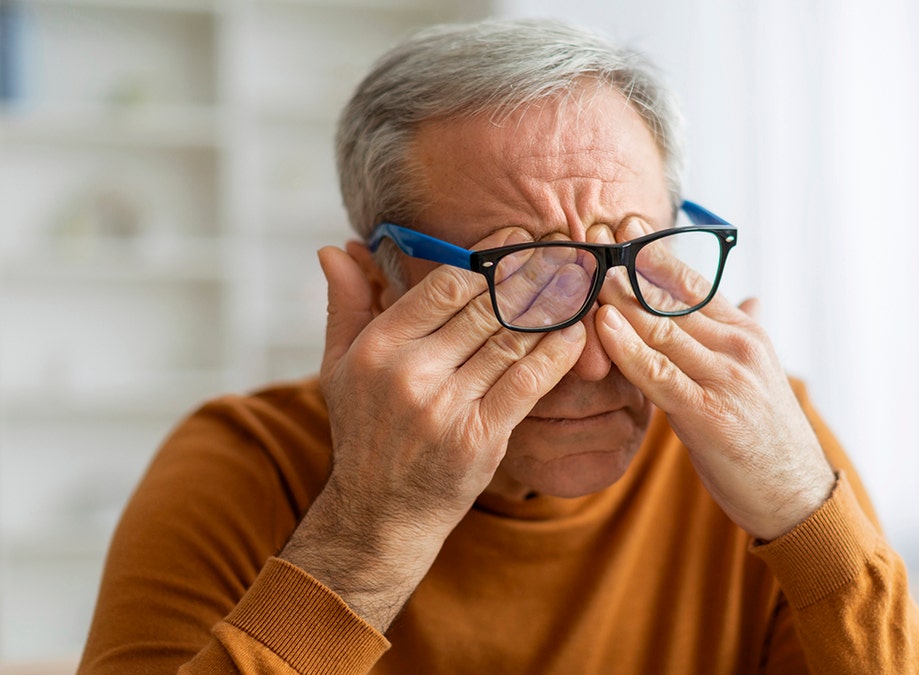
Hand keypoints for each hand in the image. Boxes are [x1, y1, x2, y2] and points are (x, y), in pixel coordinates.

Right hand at [281, 228, 585, 630]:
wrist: (382, 512)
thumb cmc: (364, 432)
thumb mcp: (339, 366)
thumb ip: (345, 304)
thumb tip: (333, 248)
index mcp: (379, 347)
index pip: (445, 286)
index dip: (484, 267)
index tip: (511, 253)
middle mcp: (412, 373)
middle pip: (485, 308)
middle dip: (525, 282)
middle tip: (557, 261)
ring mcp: (448, 406)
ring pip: (512, 340)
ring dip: (548, 312)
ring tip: (572, 290)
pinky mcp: (482, 436)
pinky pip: (529, 381)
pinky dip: (557, 355)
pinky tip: (575, 335)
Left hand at [594, 219, 834, 540]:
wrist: (796, 494)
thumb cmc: (770, 436)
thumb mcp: (761, 374)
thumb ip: (745, 332)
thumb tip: (752, 297)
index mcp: (747, 333)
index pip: (695, 282)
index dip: (656, 254)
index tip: (627, 227)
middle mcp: (738, 348)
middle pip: (672, 299)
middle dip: (628, 271)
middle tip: (592, 243)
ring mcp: (724, 380)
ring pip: (661, 329)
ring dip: (620, 301)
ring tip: (586, 275)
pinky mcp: (707, 415)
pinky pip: (658, 374)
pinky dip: (627, 348)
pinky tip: (603, 326)